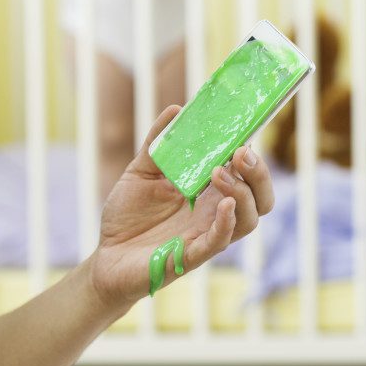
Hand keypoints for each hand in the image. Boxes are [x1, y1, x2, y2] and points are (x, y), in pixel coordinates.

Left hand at [88, 105, 273, 307]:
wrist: (105, 255)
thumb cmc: (127, 215)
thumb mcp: (140, 171)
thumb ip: (157, 142)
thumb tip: (176, 109)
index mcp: (208, 193)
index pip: (247, 175)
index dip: (253, 155)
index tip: (246, 132)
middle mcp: (213, 214)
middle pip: (260, 198)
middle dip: (259, 175)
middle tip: (242, 153)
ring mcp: (205, 235)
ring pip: (249, 220)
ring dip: (243, 193)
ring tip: (219, 172)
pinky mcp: (190, 256)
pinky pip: (218, 242)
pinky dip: (227, 223)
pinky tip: (225, 203)